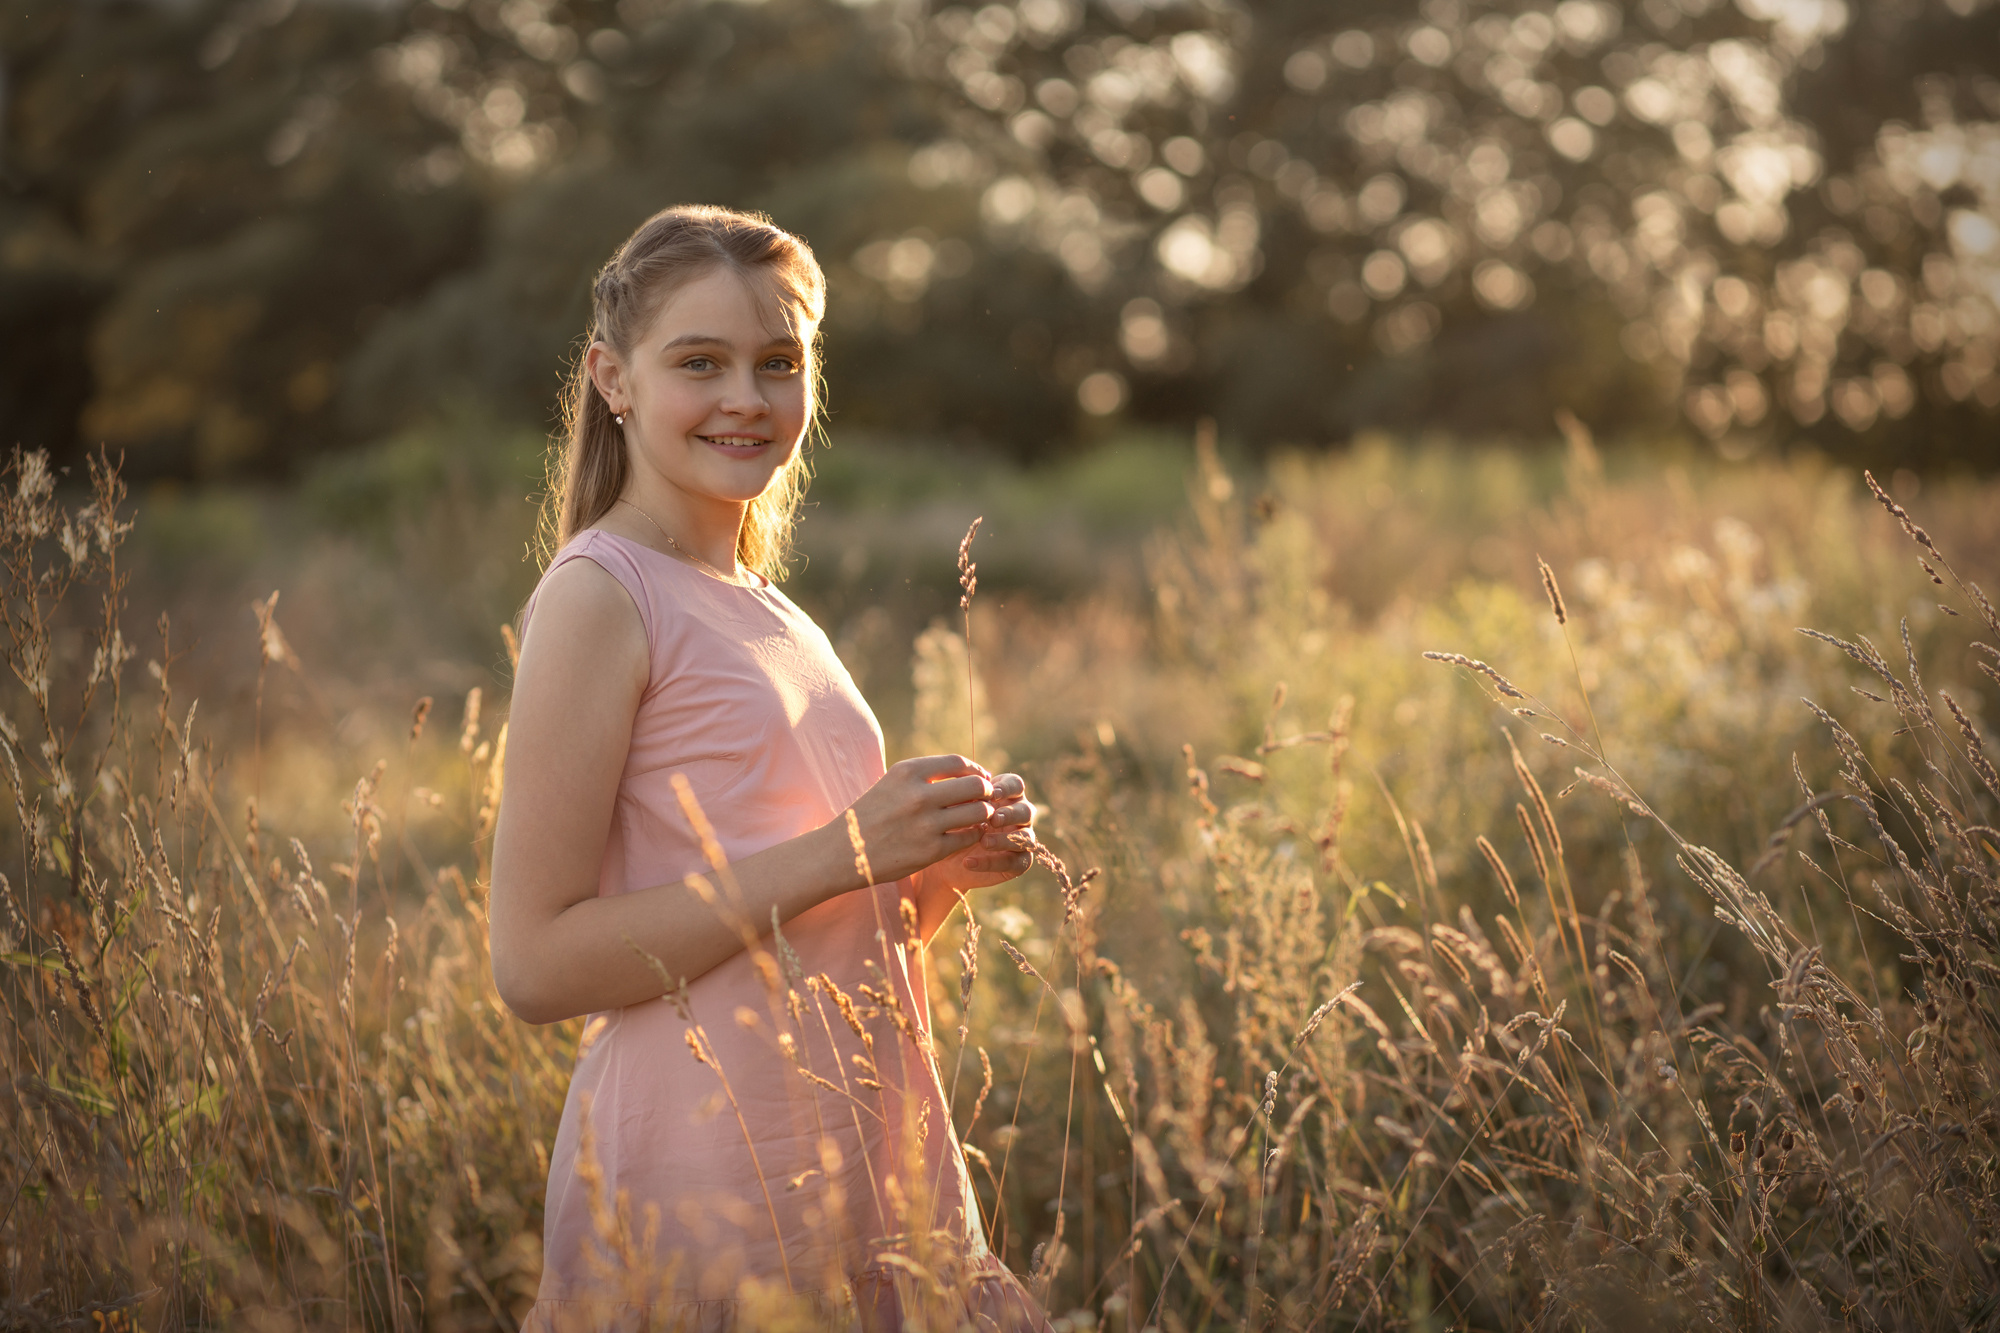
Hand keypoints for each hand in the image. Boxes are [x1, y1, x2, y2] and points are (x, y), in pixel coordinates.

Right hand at [841, 754, 997, 886]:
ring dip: (984, 813)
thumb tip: (969, 772)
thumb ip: (926, 776)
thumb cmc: (871, 814)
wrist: (842, 851)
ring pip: (978, 811)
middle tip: (985, 798)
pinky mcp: (930, 851)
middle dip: (986, 791)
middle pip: (975, 785)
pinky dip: (974, 834)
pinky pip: (968, 837)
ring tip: (978, 817)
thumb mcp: (892, 783)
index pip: (959, 762)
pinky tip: (967, 834)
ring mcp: (925, 824)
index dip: (976, 770)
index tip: (980, 778)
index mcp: (907, 772)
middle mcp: (918, 795)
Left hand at [922, 772, 1034, 896]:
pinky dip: (993, 862)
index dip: (1008, 787)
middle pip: (1027, 811)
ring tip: (983, 842)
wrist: (944, 856)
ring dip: (1006, 839)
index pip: (1016, 785)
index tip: (992, 793)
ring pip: (1027, 838)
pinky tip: (968, 862)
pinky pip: (1016, 863)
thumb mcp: (952, 811)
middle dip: (1012, 814)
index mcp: (1006, 796)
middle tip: (994, 819)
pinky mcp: (1018, 862)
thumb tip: (967, 791)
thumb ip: (962, 800)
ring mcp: (1021, 840)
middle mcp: (1019, 817)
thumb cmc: (950, 824)